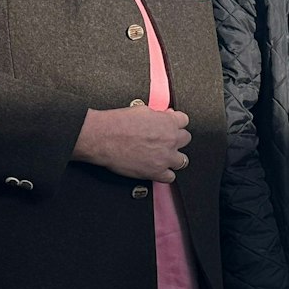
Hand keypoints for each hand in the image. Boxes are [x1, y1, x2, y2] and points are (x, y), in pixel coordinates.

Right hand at [72, 106, 191, 181]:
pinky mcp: (156, 172)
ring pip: (182, 160)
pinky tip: (158, 170)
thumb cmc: (117, 123)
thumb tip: (164, 115)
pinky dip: (165, 175)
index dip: (176, 123)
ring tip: (163, 157)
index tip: (172, 126)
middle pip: (186, 139)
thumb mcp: (141, 110)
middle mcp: (170, 140)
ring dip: (174, 158)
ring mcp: (165, 157)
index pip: (184, 121)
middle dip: (176, 139)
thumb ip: (157, 115)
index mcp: (168, 122)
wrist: (103, 138)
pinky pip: (170, 177)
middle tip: (166, 141)